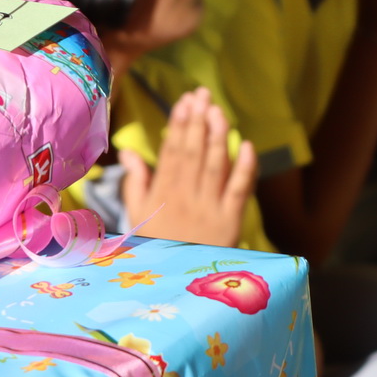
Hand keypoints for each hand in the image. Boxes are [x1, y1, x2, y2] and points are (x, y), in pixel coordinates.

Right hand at [119, 87, 257, 247]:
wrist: (176, 283)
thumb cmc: (157, 244)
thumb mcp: (139, 215)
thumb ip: (135, 181)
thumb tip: (128, 150)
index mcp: (162, 193)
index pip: (172, 151)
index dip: (179, 124)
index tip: (184, 101)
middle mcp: (185, 197)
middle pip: (194, 152)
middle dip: (198, 120)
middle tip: (203, 93)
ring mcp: (209, 209)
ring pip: (215, 166)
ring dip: (218, 136)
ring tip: (219, 111)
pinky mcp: (230, 221)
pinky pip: (239, 190)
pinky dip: (246, 168)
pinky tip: (247, 145)